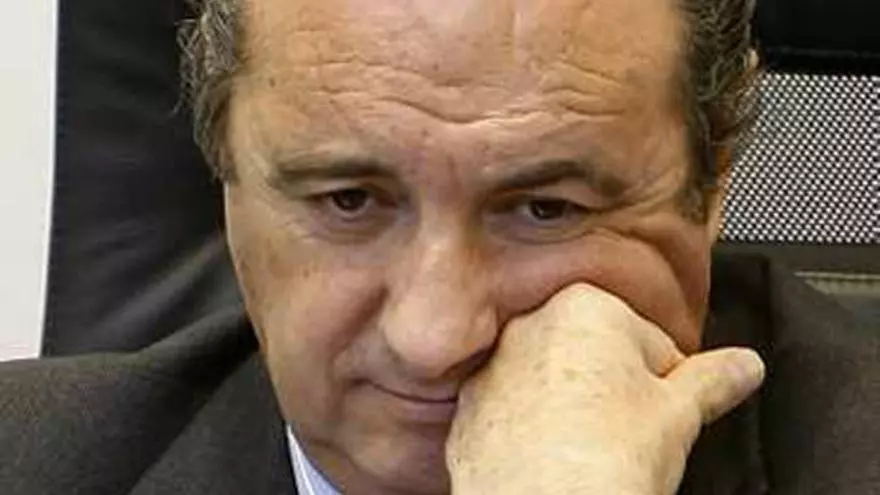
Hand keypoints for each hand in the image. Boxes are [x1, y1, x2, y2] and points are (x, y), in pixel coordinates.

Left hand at [446, 284, 764, 494]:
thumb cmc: (602, 461)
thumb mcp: (678, 415)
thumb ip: (714, 380)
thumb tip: (744, 365)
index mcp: (586, 306)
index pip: (650, 339)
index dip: (667, 383)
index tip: (665, 411)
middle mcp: (530, 325)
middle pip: (598, 356)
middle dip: (618, 390)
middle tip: (633, 434)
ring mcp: (494, 369)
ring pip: (555, 384)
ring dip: (576, 410)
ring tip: (594, 452)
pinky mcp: (471, 412)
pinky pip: (518, 413)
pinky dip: (536, 432)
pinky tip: (557, 462)